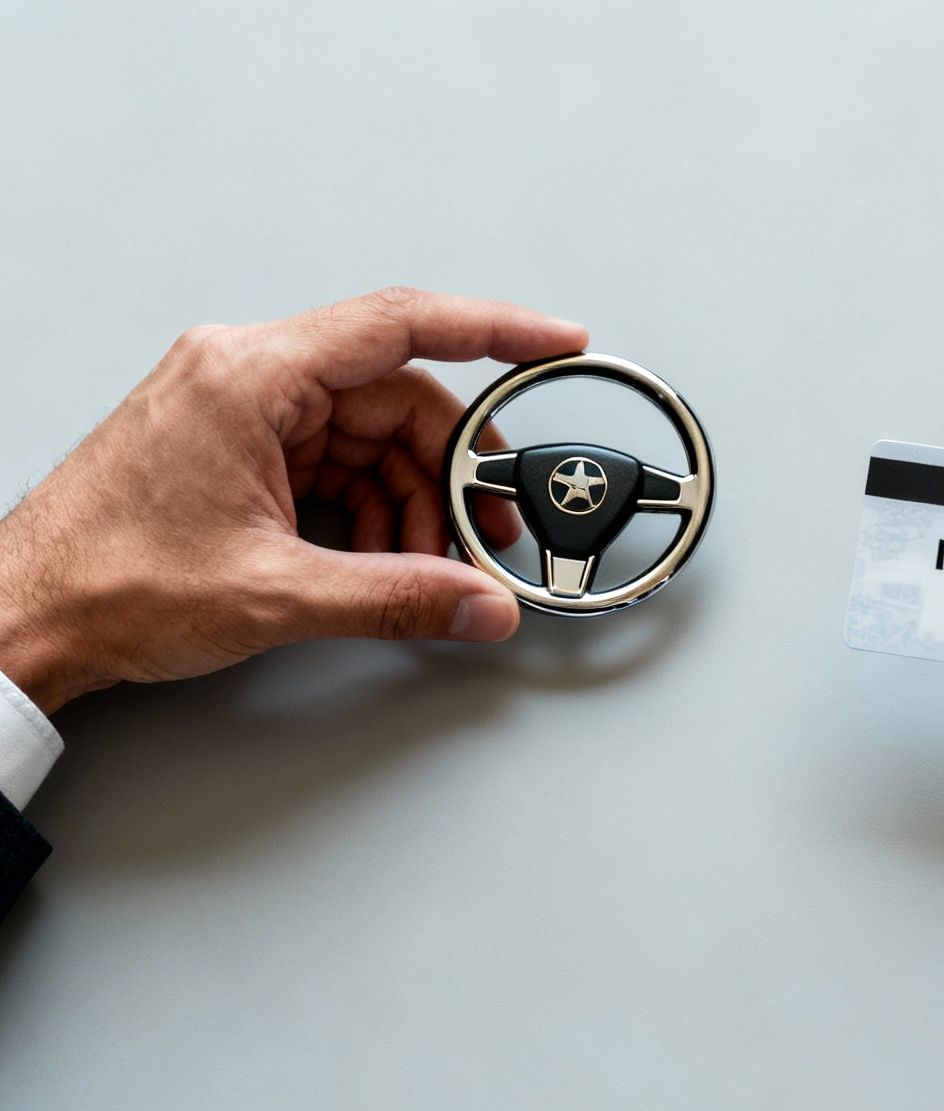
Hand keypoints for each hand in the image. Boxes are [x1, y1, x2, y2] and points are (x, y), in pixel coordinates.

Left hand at [0, 287, 588, 713]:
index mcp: (250, 375)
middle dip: (450, 473)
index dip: (496, 330)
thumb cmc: (105, 581)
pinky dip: (372, 514)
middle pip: (396, 401)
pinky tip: (382, 563)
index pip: (402, 325)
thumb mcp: (276, 592)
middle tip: (488, 532)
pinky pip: (336, 465)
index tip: (556, 342)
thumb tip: (478, 600)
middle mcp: (246, 376)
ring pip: (371, 440)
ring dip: (411, 506)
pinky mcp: (238, 449)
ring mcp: (241, 412)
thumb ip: (399, 595)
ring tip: (425, 569)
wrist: (24, 619)